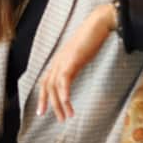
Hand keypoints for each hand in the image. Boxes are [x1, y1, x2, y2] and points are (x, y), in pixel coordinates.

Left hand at [37, 3, 116, 120]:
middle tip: (53, 118)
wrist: (98, 24)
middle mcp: (57, 61)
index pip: (45, 81)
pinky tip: (67, 104)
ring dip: (59, 104)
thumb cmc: (92, 38)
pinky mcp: (71, 60)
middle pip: (46, 86)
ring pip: (55, 86)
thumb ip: (74, 63)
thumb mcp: (80, 54)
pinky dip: (64, 93)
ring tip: (66, 117)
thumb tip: (74, 72)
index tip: (43, 110)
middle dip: (48, 103)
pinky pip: (64, 80)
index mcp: (58, 60)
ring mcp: (62, 60)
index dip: (43, 96)